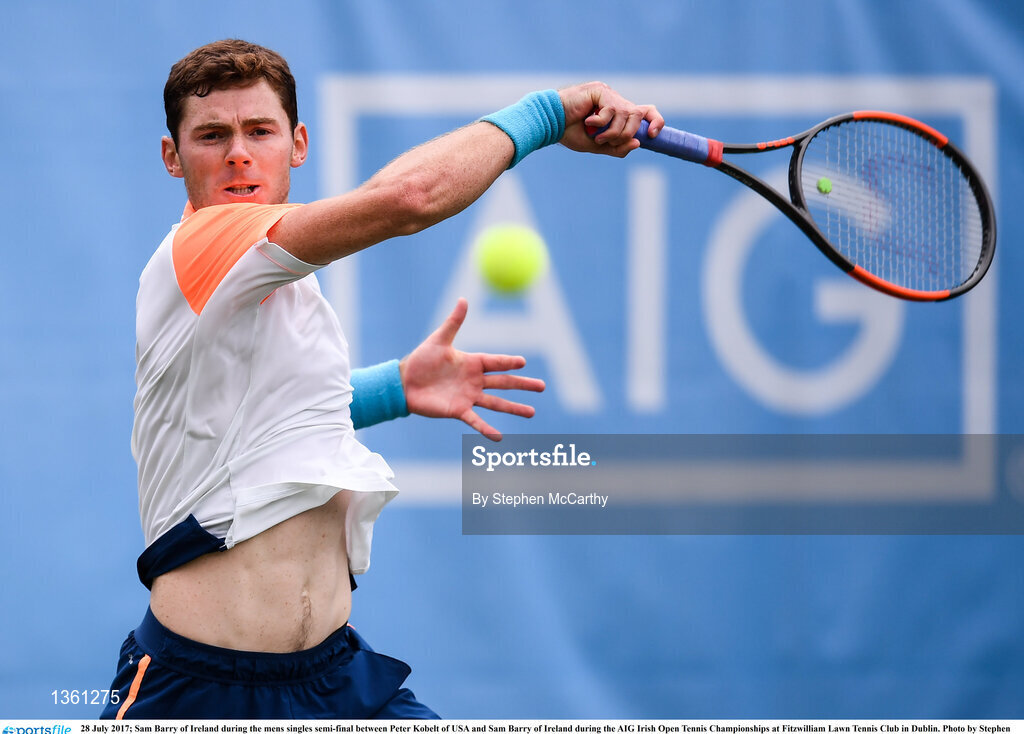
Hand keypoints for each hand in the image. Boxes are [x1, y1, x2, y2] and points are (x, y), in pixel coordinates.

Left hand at [400, 298, 545, 440]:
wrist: (404, 383)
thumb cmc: (421, 360)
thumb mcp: (439, 339)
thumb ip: (454, 322)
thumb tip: (464, 299)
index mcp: (472, 362)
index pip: (496, 362)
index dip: (508, 362)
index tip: (523, 361)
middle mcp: (474, 381)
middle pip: (504, 383)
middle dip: (523, 385)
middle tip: (542, 386)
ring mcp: (468, 397)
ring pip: (496, 403)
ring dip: (514, 408)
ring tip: (531, 412)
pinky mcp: (458, 410)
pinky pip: (475, 420)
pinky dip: (486, 429)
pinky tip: (499, 437)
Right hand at [558, 81, 663, 156]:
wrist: (549, 123)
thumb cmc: (569, 132)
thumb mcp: (596, 146)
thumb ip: (616, 147)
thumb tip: (637, 143)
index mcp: (617, 113)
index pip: (645, 112)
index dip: (656, 121)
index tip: (654, 135)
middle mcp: (615, 101)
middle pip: (638, 116)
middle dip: (625, 134)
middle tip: (605, 141)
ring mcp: (608, 94)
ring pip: (627, 115)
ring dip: (613, 132)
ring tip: (595, 137)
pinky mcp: (600, 90)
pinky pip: (612, 110)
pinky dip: (601, 123)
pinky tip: (588, 123)